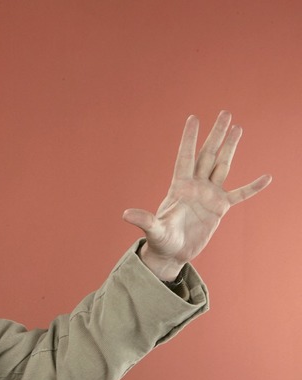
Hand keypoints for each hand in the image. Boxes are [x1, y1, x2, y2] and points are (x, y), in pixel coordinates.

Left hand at [122, 111, 270, 280]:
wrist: (171, 253)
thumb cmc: (160, 241)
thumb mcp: (154, 230)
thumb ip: (144, 220)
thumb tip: (125, 215)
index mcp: (179, 186)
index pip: (185, 156)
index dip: (189, 138)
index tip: (194, 118)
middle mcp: (195, 186)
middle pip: (207, 154)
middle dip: (216, 134)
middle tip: (225, 113)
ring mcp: (209, 195)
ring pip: (222, 166)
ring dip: (230, 147)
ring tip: (238, 128)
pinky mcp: (220, 208)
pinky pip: (240, 194)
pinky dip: (253, 187)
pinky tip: (266, 177)